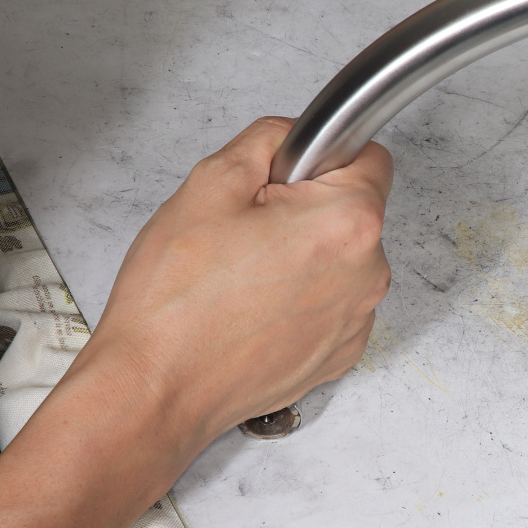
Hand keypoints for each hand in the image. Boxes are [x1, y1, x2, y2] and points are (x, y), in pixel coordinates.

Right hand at [81, 116, 392, 453]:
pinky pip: (331, 304)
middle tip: (247, 229)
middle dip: (309, 208)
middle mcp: (368, 274)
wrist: (158, 388)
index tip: (286, 175)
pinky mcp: (339, 354)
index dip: (321, 157)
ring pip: (342, 260)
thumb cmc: (178, 301)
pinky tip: (253, 308)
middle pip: (354, 211)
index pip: (370, 157)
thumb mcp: (212, 182)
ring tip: (243, 275)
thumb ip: (269, 140)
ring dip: (306, 256)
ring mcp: (356, 320)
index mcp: (349, 222)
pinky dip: (302, 300)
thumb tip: (294, 139)